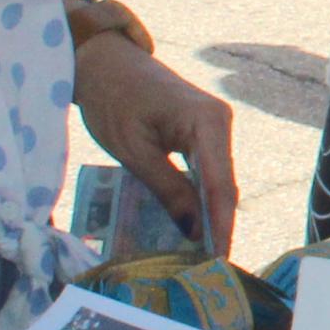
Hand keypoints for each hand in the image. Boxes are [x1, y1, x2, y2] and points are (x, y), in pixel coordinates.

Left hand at [72, 31, 240, 256]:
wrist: (103, 61)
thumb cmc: (112, 99)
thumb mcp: (133, 150)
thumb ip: (167, 189)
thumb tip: (193, 232)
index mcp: (207, 122)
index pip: (220, 185)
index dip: (220, 226)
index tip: (218, 260)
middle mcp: (220, 121)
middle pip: (225, 185)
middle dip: (220, 226)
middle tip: (213, 268)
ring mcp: (215, 125)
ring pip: (219, 180)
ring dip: (213, 215)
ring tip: (207, 254)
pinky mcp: (203, 131)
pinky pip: (209, 171)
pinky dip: (205, 198)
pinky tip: (199, 224)